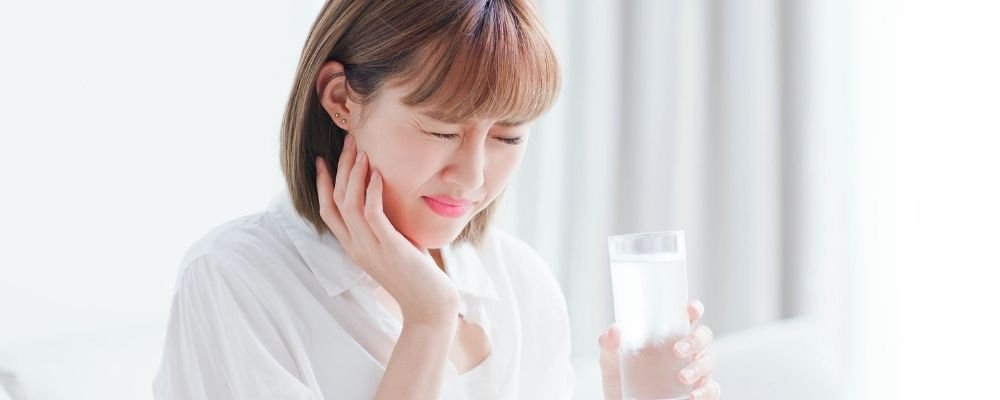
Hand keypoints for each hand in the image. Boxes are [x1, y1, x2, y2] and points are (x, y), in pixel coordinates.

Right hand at [315, 134, 459, 324]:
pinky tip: (377, 173)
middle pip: (336, 201)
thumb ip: (386, 227)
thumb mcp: (395, 246)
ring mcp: (371, 248)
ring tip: (361, 150)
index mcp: (354, 247)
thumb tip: (390, 200)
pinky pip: (373, 215)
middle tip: (347, 142)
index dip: (322, 184)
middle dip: (339, 169)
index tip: (322, 159)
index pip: (327, 211)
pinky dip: (372, 191)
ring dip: (354, 174)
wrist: (430, 306)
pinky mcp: (389, 248)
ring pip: (349, 204)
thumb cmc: (418, 276)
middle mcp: (356, 247)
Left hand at [598, 300, 720, 399]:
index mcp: (666, 337)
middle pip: (703, 336)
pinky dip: (707, 391)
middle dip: (695, 340)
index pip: (686, 318)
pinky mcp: (696, 392)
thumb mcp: (610, 361)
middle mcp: (683, 352)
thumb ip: (609, 344)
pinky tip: (693, 396)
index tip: (692, 309)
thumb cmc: (620, 379)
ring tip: (682, 378)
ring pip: (709, 361)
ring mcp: (692, 371)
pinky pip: (712, 389)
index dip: (693, 310)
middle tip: (677, 350)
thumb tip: (615, 329)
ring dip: (699, 368)